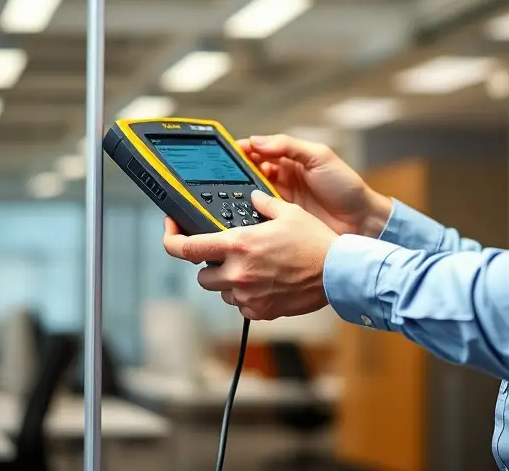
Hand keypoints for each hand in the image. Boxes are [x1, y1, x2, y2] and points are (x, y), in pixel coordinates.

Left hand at [162, 190, 337, 320]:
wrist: (337, 273)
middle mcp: (238, 272)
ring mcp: (248, 295)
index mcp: (239, 244)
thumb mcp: (289, 212)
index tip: (171, 233)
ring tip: (253, 269)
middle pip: (201, 275)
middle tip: (229, 255)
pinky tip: (265, 283)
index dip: (171, 240)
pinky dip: (247, 296)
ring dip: (229, 281)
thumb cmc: (315, 242)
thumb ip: (264, 204)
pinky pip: (241, 305)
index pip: (187, 248)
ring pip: (221, 292)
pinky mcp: (260, 311)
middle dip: (210, 266)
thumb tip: (253, 199)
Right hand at [238, 134, 391, 237]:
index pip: (259, 150)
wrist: (361, 221)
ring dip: (237, 193)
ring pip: (250, 193)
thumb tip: (257, 140)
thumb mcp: (320, 157)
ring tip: (224, 193)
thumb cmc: (345, 186)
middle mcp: (282, 178)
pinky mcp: (282, 220)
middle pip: (250, 172)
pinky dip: (248, 212)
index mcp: (290, 159)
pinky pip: (259, 213)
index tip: (224, 151)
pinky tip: (237, 213)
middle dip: (234, 171)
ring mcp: (281, 200)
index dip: (242, 150)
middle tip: (217, 175)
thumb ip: (289, 146)